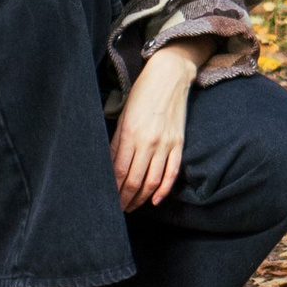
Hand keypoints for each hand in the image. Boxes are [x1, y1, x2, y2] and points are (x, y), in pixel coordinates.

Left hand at [111, 46, 195, 210]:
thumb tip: (111, 167)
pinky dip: (164, 189)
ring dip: (141, 198)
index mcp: (130, 134)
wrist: (170, 76)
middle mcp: (148, 142)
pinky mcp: (178, 143)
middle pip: (135, 180)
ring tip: (132, 207)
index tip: (108, 200)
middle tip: (118, 209)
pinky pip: (172, 172)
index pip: (120, 172)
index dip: (114, 190)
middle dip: (125, 199)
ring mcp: (166, 144)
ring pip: (153, 181)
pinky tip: (155, 200)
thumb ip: (117, 142)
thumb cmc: (142, 93)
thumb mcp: (123, 115)